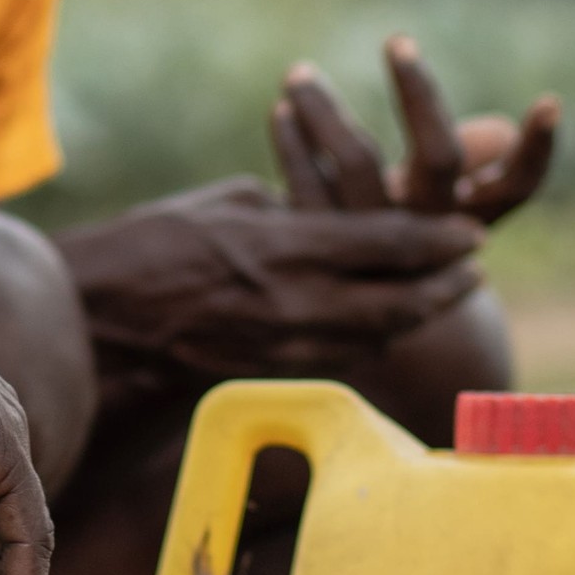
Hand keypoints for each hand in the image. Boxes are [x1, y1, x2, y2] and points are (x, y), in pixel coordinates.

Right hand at [59, 179, 483, 393]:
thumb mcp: (222, 205)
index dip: (440, 239)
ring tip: (446, 292)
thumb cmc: (147, 246)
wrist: (97, 321)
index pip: (388, 243)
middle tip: (477, 267)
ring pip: (381, 333)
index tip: (473, 232)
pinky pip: (345, 351)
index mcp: (284, 247)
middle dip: (448, 284)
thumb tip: (322, 213)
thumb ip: (285, 208)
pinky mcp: (274, 370)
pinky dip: (377, 333)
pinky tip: (387, 320)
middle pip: (402, 299)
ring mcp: (288, 343)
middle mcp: (298, 302)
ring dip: (420, 312)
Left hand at [273, 36, 559, 225]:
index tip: (551, 102)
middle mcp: (430, 234)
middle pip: (437, 157)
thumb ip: (475, 169)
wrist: (365, 334)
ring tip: (300, 73)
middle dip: (421, 93)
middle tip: (399, 42)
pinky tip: (282, 113)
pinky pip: (305, 187)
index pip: (516, 185)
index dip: (538, 149)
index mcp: (469, 223)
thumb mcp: (452, 214)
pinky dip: (293, 145)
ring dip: (330, 111)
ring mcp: (378, 243)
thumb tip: (499, 133)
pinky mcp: (323, 248)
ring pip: (358, 164)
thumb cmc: (414, 250)